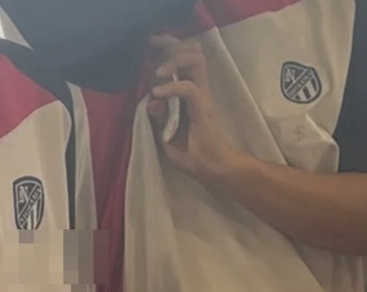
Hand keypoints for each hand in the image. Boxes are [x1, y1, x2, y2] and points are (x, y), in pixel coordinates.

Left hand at [147, 34, 243, 182]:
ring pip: (194, 61)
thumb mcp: (166, 136)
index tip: (152, 45)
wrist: (213, 170)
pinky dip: (171, 87)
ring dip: (174, 60)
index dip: (169, 47)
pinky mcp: (203, 108)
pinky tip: (158, 94)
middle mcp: (197, 89)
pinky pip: (188, 88)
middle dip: (171, 46)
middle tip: (156, 50)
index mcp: (189, 92)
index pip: (184, 58)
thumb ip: (158, 118)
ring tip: (159, 72)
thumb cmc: (193, 155)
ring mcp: (201, 97)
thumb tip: (152, 99)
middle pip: (191, 51)